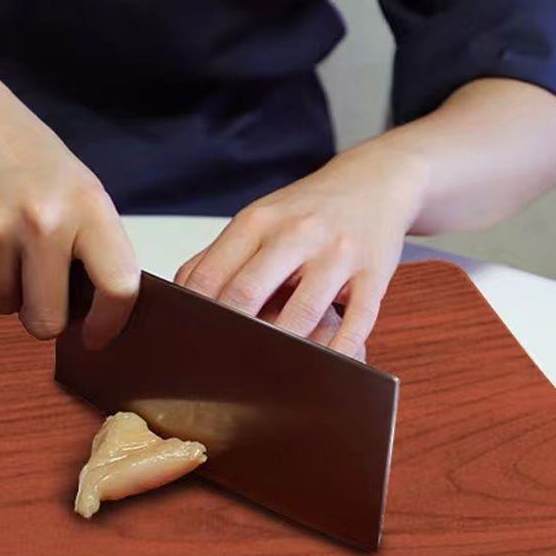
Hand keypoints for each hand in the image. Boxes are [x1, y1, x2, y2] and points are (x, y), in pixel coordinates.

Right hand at [0, 42, 138, 347]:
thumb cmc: (35, 159)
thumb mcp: (84, 192)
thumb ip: (95, 248)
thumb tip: (99, 313)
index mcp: (90, 209)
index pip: (117, 287)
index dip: (110, 323)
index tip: (98, 335)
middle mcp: (44, 221)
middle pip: (47, 319)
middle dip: (46, 316)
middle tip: (46, 293)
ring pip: (6, 307)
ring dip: (10, 292)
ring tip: (13, 251)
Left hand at [175, 138, 427, 357]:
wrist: (375, 180)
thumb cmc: (310, 209)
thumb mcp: (262, 218)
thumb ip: (222, 255)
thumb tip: (180, 295)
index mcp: (260, 220)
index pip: (213, 274)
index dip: (193, 313)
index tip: (185, 343)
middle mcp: (297, 233)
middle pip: (249, 292)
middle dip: (229, 334)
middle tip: (217, 368)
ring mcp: (338, 254)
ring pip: (303, 312)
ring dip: (281, 350)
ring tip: (265, 374)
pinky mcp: (373, 275)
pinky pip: (357, 321)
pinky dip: (339, 350)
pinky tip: (325, 367)